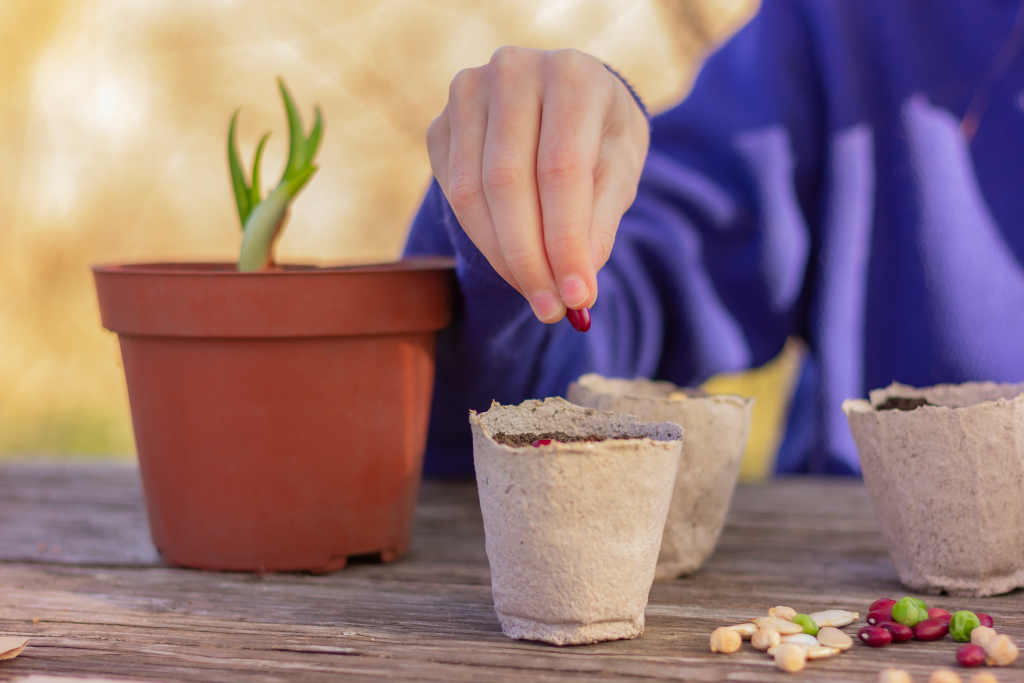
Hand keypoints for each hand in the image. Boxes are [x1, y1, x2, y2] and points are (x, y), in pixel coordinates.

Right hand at [427, 47, 648, 322]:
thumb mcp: (619, 171)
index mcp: (572, 75)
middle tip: (551, 309)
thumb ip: (599, 221)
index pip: (561, 169)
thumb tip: (576, 286)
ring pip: (471, 193)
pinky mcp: (441, 124)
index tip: (578, 297)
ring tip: (536, 293)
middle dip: (529, 258)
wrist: (563, 103)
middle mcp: (513, 72)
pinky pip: (453, 195)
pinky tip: (512, 261)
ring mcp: (467, 93)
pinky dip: (483, 239)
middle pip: (508, 182)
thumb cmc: (599, 137)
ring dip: (503, 257)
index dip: (566, 240)